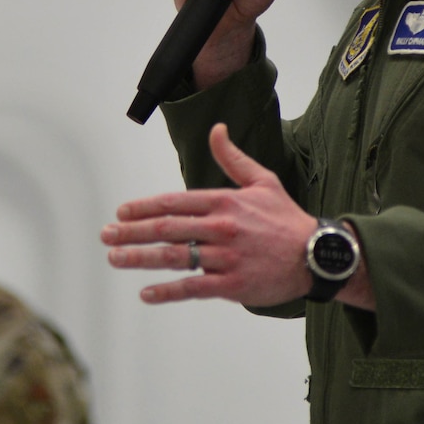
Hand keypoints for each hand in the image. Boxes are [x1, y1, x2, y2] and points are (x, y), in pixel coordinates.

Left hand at [101, 125, 317, 305]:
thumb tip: (216, 129)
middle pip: (167, 229)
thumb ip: (233, 157)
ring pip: (175, 257)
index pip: (174, 202)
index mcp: (225, 201)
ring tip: (116, 259)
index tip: (121, 213)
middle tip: (106, 236)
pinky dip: (168, 291)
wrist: (317, 255)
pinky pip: (193, 288)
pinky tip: (147, 293)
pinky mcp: (233, 285)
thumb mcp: (263, 181)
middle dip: (131, 232)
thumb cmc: (287, 219)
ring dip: (140, 258)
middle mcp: (222, 227)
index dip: (143, 207)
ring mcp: (227, 257)